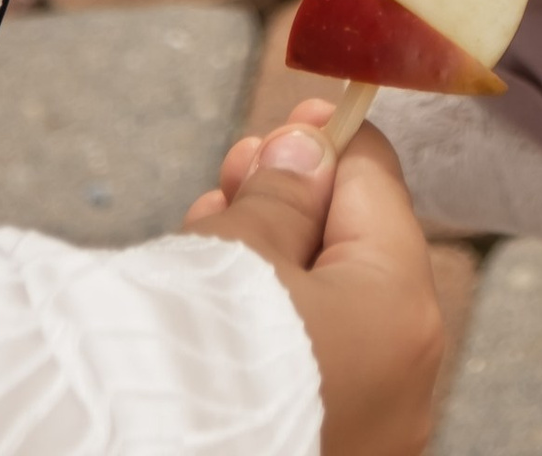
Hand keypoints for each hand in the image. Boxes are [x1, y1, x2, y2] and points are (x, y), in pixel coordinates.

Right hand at [185, 107, 446, 455]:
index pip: (379, 186)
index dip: (332, 142)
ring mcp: (370, 433)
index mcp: (402, 313)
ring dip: (275, 266)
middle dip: (295, 206)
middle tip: (236, 175)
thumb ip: (284, 192)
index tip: (292, 119)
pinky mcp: (327, 451)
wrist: (135, 453)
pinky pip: (315, 373)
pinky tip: (215, 303)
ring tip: (210, 232)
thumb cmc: (197, 355)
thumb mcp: (238, 246)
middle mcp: (406, 386)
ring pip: (333, 316)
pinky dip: (275, 332)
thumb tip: (308, 152)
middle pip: (358, 256)